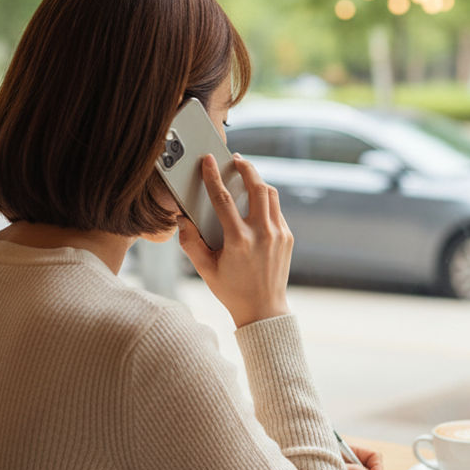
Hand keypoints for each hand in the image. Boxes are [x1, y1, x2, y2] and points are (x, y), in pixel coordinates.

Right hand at [178, 154, 293, 327]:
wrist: (264, 310)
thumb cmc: (231, 291)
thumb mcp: (205, 269)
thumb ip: (190, 243)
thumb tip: (182, 219)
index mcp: (239, 241)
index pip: (223, 199)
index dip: (213, 177)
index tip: (208, 161)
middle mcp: (262, 234)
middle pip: (257, 187)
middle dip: (246, 168)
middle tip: (235, 159)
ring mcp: (278, 235)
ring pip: (271, 195)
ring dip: (258, 181)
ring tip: (246, 174)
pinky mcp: (287, 238)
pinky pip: (276, 210)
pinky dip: (266, 200)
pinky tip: (255, 200)